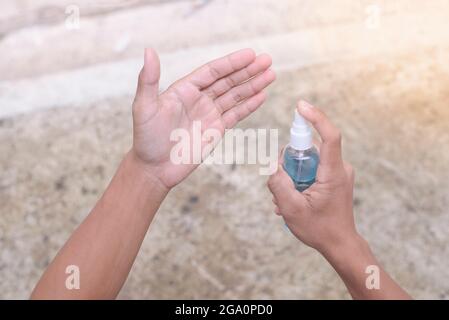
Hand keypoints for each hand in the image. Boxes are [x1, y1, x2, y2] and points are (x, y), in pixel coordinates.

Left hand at [131, 48, 274, 188]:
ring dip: (253, 85)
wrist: (155, 168)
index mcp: (184, 89)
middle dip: (248, 71)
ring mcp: (209, 114)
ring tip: (271, 75)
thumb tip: (149, 51)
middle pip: (228, 81)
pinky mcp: (216, 130)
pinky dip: (249, 105)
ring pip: (235, 96)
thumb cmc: (146, 138)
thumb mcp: (144, 107)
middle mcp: (199, 99)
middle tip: (267, 60)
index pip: (212, 72)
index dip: (231, 63)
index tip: (250, 54)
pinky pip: (236, 115)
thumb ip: (148, 79)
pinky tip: (262, 95)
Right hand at [268, 100, 356, 254]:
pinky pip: (312, 169)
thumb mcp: (291, 209)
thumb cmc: (319, 229)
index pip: (329, 136)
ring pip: (308, 160)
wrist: (340, 245)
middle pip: (309, 148)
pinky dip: (299, 179)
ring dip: (293, 174)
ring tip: (287, 199)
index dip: (315, 117)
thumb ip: (278, 185)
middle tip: (281, 183)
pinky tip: (294, 199)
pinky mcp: (334, 178)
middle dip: (290, 161)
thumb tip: (273, 166)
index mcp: (333, 173)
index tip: (300, 106)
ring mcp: (338, 173)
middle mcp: (339, 169)